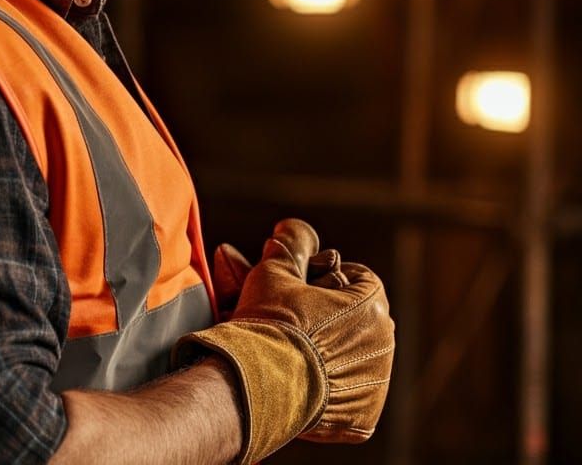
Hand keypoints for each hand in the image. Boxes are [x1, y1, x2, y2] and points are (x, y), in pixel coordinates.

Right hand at [176, 219, 394, 463]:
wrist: (259, 385)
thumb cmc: (270, 323)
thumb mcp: (275, 271)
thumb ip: (290, 244)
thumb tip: (292, 226)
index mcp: (372, 305)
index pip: (360, 278)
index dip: (329, 276)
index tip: (304, 284)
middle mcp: (383, 344)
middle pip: (357, 317)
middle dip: (328, 313)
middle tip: (294, 316)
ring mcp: (375, 385)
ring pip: (354, 355)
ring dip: (331, 348)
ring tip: (294, 348)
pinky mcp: (362, 417)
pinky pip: (350, 395)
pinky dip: (331, 387)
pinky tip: (302, 377)